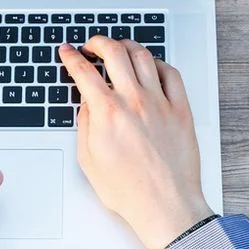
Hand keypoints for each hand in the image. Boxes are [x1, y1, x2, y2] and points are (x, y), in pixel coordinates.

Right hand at [59, 37, 213, 248]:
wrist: (165, 207)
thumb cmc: (129, 191)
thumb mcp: (89, 160)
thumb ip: (84, 124)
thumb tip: (86, 103)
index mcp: (107, 113)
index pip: (83, 71)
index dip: (71, 56)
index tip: (68, 52)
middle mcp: (134, 101)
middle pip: (114, 52)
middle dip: (98, 42)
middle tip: (92, 45)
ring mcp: (160, 103)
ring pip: (143, 56)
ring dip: (127, 45)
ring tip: (120, 48)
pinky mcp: (181, 110)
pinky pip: (171, 74)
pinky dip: (158, 63)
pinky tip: (151, 66)